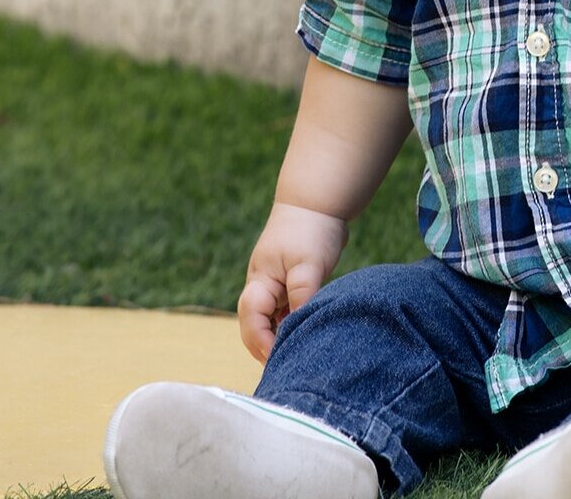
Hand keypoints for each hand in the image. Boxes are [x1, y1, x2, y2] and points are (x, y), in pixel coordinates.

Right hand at [237, 202, 348, 362]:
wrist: (318, 203)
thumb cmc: (311, 230)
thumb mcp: (308, 266)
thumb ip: (302, 296)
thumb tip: (297, 329)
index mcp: (260, 282)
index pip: (252, 320)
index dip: (261, 343)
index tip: (278, 359)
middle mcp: (263, 287)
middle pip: (257, 326)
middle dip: (268, 347)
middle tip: (287, 368)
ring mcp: (276, 287)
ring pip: (272, 322)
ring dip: (282, 337)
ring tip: (299, 357)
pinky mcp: (291, 285)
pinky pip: (287, 313)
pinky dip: (293, 324)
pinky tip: (307, 335)